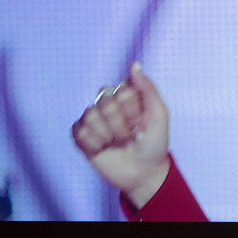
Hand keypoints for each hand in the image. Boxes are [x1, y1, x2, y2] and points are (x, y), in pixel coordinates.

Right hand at [71, 62, 170, 208]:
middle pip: (104, 101)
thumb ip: (147, 88)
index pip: (121, 90)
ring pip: (89, 116)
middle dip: (120, 123)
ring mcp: (94, 119)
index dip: (132, 110)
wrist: (143, 172)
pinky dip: (92, 143)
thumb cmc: (154, 142)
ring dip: (106, 134)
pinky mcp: (82, 136)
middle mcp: (109, 103)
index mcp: (128, 95)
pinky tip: (102, 149)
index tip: (142, 122)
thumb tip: (134, 64)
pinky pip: (78, 131)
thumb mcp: (159, 115)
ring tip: (117, 143)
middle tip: (130, 136)